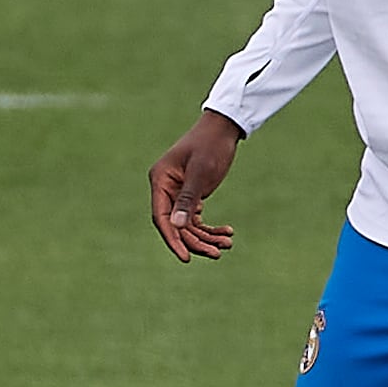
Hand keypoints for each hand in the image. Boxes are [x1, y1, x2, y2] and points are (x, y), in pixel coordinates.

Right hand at [150, 111, 246, 261]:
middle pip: (176, 225)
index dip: (173, 239)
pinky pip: (197, 220)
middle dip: (196, 241)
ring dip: (206, 237)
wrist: (223, 129)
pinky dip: (211, 228)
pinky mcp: (191, 196)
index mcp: (160, 180)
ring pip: (188, 225)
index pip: (161, 217)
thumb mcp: (201, 172)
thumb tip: (176, 226)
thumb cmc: (210, 145)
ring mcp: (178, 193)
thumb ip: (188, 199)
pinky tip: (227, 232)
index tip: (186, 257)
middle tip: (218, 253)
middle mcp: (166, 189)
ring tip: (227, 243)